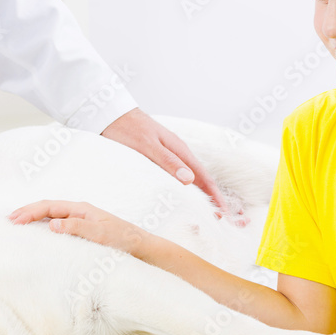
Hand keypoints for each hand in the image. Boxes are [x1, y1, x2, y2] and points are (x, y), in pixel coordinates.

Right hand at [9, 200, 150, 256]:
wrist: (141, 248)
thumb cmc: (123, 240)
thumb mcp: (101, 234)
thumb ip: (77, 228)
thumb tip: (52, 224)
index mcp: (81, 209)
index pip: (50, 206)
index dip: (30, 211)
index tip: (14, 219)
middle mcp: (80, 212)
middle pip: (48, 207)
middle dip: (28, 211)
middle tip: (9, 219)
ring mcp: (81, 221)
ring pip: (52, 215)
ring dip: (35, 218)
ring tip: (18, 223)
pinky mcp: (84, 231)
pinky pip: (59, 224)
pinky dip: (44, 226)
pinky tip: (39, 233)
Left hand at [100, 108, 234, 217]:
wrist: (112, 115)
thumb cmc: (128, 128)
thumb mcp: (147, 146)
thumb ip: (168, 161)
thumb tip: (189, 179)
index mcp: (180, 150)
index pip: (204, 178)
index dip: (215, 197)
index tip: (223, 213)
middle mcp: (179, 154)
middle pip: (202, 180)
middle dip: (213, 199)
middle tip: (220, 219)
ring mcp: (171, 157)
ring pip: (191, 180)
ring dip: (201, 197)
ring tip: (206, 214)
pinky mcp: (160, 160)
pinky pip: (178, 178)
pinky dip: (186, 192)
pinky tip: (184, 200)